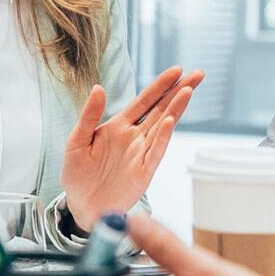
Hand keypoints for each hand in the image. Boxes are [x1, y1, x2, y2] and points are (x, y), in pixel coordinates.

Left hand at [60, 66, 203, 230]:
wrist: (81, 206)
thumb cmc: (78, 174)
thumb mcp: (76, 141)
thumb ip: (88, 115)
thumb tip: (98, 87)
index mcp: (119, 126)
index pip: (144, 101)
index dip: (160, 85)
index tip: (177, 69)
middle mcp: (135, 137)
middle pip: (161, 109)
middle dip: (179, 91)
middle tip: (198, 74)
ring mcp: (141, 154)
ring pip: (163, 127)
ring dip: (175, 109)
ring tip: (188, 90)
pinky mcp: (143, 172)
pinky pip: (155, 151)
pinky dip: (164, 137)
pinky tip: (171, 121)